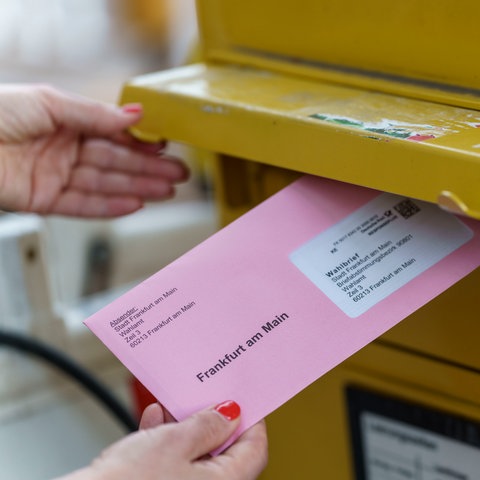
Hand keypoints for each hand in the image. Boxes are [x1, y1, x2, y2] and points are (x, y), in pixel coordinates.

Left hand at [0, 84, 187, 216]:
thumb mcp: (49, 103)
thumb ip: (95, 115)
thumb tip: (135, 115)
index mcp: (65, 122)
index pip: (112, 136)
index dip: (140, 143)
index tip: (166, 146)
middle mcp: (63, 150)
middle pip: (115, 163)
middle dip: (148, 169)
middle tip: (178, 174)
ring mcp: (55, 176)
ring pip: (105, 185)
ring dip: (138, 188)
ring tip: (167, 191)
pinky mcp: (45, 201)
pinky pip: (84, 206)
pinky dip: (110, 207)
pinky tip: (136, 205)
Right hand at [58, 401, 267, 479]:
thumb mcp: (175, 441)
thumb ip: (207, 425)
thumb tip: (231, 413)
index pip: (254, 450)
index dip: (251, 421)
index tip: (244, 399)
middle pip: (224, 452)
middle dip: (212, 421)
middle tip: (206, 396)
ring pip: (197, 456)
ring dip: (186, 428)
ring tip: (174, 404)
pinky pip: (174, 464)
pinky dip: (167, 442)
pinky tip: (153, 420)